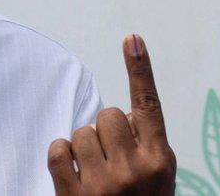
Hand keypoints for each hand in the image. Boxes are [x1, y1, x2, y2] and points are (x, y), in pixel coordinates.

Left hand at [47, 34, 175, 194]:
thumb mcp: (157, 180)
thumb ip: (145, 147)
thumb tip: (120, 113)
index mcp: (161, 162)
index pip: (149, 107)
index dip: (140, 69)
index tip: (132, 37)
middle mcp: (136, 170)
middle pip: (108, 115)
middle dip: (105, 132)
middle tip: (111, 161)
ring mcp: (106, 185)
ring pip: (82, 132)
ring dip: (84, 148)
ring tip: (95, 175)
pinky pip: (59, 149)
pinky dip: (61, 158)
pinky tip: (73, 177)